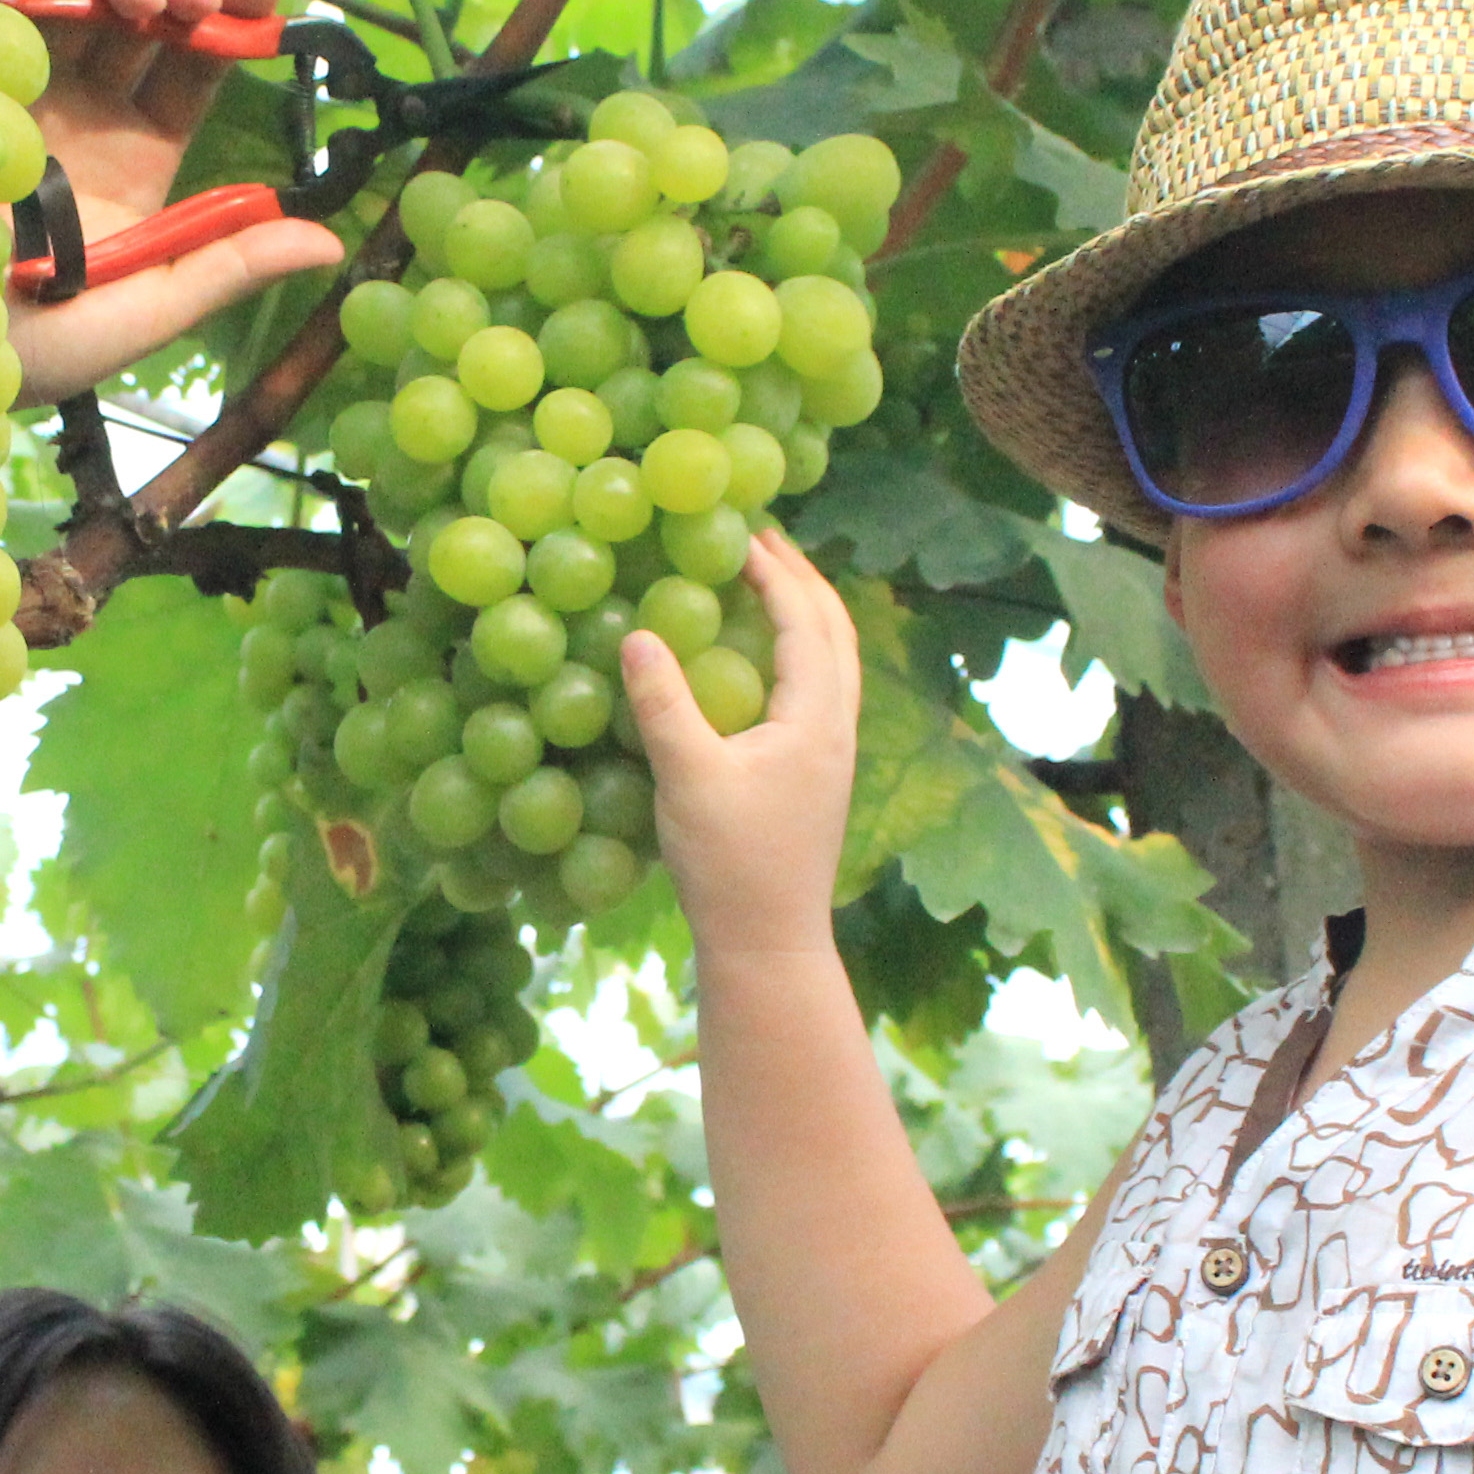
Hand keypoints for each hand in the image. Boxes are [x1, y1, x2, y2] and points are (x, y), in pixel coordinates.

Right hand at [0, 0, 342, 401]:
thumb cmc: (40, 346)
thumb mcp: (149, 305)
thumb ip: (232, 265)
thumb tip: (332, 244)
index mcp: (137, 156)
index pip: (195, 67)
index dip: (235, 20)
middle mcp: (84, 110)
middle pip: (145, 16)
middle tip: (200, 2)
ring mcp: (23, 86)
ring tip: (143, 1)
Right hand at [618, 531, 861, 963]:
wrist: (769, 942)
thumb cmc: (730, 864)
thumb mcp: (687, 779)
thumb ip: (663, 704)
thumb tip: (636, 632)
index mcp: (816, 718)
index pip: (805, 620)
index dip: (774, 570)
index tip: (739, 531)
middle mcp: (837, 728)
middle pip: (836, 629)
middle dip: (802, 577)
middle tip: (762, 537)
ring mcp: (834, 754)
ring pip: (835, 660)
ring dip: (807, 612)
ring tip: (768, 581)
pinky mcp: (820, 776)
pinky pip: (821, 689)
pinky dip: (800, 651)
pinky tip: (762, 659)